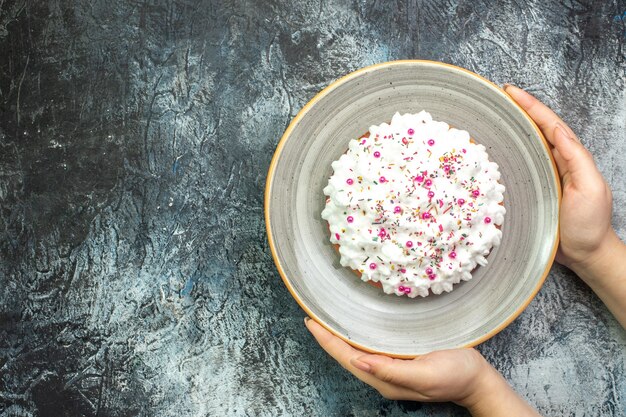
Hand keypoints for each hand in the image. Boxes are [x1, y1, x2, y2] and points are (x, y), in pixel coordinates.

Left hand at [305, 318, 539, 415]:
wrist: (477, 380)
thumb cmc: (456, 376)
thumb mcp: (426, 375)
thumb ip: (392, 370)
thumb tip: (358, 362)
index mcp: (384, 379)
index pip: (346, 357)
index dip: (327, 340)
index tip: (311, 322)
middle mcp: (382, 374)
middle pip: (346, 354)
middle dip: (327, 337)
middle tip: (311, 316)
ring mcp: (390, 368)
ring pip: (355, 350)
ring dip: (339, 336)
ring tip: (325, 320)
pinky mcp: (399, 360)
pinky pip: (369, 347)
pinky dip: (356, 336)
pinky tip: (353, 327)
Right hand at [503, 84, 614, 271]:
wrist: (584, 255)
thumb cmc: (588, 225)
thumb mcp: (589, 188)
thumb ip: (577, 159)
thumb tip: (556, 130)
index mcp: (571, 158)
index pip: (549, 124)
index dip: (531, 106)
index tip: (511, 92)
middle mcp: (556, 163)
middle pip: (536, 130)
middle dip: (519, 111)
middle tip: (497, 97)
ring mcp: (544, 177)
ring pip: (526, 147)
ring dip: (511, 130)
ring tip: (492, 117)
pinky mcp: (532, 192)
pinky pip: (518, 167)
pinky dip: (506, 155)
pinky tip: (492, 153)